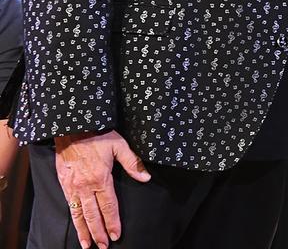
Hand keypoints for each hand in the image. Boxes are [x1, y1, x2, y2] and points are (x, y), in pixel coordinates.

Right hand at [54, 131, 150, 248]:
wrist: (72, 128)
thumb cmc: (98, 135)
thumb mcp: (119, 146)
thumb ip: (132, 163)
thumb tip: (146, 178)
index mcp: (101, 178)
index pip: (109, 206)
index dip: (112, 222)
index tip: (116, 235)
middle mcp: (85, 186)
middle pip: (93, 215)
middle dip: (98, 232)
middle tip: (102, 246)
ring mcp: (73, 186)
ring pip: (79, 214)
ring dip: (83, 230)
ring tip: (87, 245)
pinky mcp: (64, 184)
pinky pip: (69, 205)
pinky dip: (73, 218)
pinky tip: (77, 226)